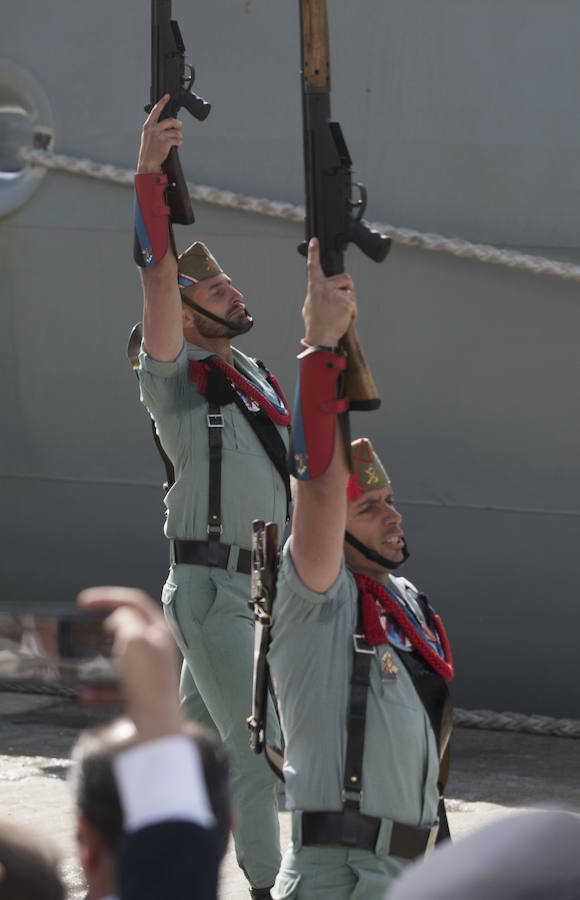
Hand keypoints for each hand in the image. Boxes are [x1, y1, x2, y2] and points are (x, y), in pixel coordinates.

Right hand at [77, 586, 181, 740]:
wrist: (156, 726)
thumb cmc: (147, 679)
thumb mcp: (134, 638)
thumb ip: (125, 620)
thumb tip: (119, 619)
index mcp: (160, 630)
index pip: (134, 601)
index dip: (107, 597)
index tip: (82, 602)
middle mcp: (159, 649)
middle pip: (133, 626)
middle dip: (110, 623)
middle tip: (89, 626)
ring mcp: (152, 672)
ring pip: (124, 656)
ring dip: (103, 656)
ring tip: (88, 658)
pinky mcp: (144, 695)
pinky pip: (118, 688)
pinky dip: (101, 689)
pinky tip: (86, 696)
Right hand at [137, 94, 182, 173]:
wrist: (148, 163)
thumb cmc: (149, 151)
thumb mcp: (147, 136)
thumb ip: (154, 128)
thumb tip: (167, 123)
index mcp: (148, 126)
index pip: (156, 110)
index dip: (162, 102)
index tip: (168, 95)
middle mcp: (153, 128)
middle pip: (171, 120)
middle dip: (178, 125)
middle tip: (179, 128)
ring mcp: (159, 135)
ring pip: (176, 132)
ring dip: (179, 137)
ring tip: (177, 141)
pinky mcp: (165, 142)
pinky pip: (177, 140)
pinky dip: (179, 143)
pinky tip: (176, 146)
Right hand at [302, 238, 356, 345]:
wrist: (320, 338)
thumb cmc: (315, 323)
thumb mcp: (310, 305)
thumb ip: (317, 293)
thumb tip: (321, 290)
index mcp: (314, 287)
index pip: (313, 266)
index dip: (314, 252)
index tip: (314, 241)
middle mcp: (323, 288)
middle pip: (345, 278)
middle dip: (348, 289)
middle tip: (342, 302)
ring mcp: (335, 295)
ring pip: (351, 292)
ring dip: (350, 303)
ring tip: (339, 314)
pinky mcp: (345, 303)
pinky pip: (354, 303)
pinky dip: (353, 313)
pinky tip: (344, 319)